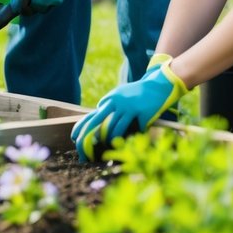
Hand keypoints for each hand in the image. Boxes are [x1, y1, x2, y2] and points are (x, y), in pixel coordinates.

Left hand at [72, 60, 186, 160]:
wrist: (157, 85)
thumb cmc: (137, 92)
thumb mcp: (120, 93)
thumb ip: (110, 102)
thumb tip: (98, 109)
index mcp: (110, 99)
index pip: (93, 115)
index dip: (83, 127)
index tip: (75, 138)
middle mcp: (117, 102)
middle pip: (98, 121)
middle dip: (88, 135)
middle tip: (81, 147)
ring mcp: (130, 108)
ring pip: (116, 128)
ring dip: (111, 139)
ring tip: (109, 146)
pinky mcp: (142, 113)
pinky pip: (137, 129)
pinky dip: (135, 135)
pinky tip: (135, 139)